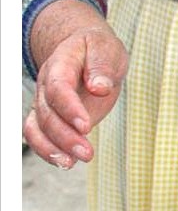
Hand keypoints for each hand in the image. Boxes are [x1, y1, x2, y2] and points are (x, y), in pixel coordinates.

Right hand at [24, 2, 128, 167]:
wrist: (86, 50)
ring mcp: (45, 101)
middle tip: (87, 153)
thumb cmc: (98, 49)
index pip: (58, 87)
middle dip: (65, 136)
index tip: (86, 126)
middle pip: (47, 113)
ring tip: (73, 163)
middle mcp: (46, 84)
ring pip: (38, 128)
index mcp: (60, 63)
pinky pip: (38, 135)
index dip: (69, 108)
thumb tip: (100, 87)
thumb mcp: (106, 48)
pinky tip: (67, 162)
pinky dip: (48, 151)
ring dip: (53, 148)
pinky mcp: (51, 116)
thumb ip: (102, 65)